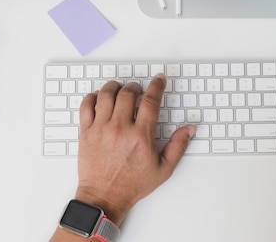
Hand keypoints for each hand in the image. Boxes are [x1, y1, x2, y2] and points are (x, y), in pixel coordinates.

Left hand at [75, 74, 194, 223]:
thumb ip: (178, 146)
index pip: (150, 101)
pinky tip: (99, 98)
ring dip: (115, 87)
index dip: (157, 85)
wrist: (104, 197)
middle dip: (135, 86)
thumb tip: (189, 130)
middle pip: (127, 93)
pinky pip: (86, 105)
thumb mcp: (163, 169)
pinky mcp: (86, 133)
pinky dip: (93, 97)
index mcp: (140, 136)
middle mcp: (120, 129)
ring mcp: (101, 129)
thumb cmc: (132, 184)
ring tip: (120, 89)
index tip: (159, 79)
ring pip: (106, 95)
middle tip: (138, 89)